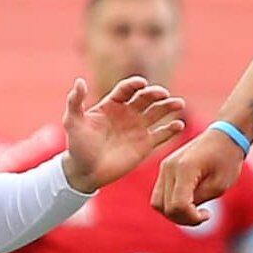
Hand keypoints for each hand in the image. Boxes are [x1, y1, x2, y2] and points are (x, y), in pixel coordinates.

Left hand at [59, 76, 183, 192]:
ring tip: (179, 103)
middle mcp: (128, 113)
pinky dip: (172, 129)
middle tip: (163, 94)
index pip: (126, 89)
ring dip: (169, 106)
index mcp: (112, 104)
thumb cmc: (77, 145)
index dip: (134, 84)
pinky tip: (179, 125)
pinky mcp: (145, 145)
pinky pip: (162, 134)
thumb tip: (80, 81)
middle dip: (155, 94)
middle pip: (146, 98)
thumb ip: (75, 101)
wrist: (85, 172)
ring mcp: (138, 128)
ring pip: (157, 113)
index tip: (141, 84)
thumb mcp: (72, 121)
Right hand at [152, 122, 247, 226]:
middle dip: (184, 218)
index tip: (208, 214)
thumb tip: (183, 212)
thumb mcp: (219, 185)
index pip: (178, 205)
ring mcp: (164, 167)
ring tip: (195, 211)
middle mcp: (169, 167)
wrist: (224, 136)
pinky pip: (160, 195)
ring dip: (175, 213)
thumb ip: (198, 200)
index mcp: (184, 168)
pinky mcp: (165, 169)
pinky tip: (189, 203)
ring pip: (158, 203)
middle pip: (165, 207)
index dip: (192, 218)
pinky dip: (171, 204)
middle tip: (202, 215)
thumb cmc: (227, 159)